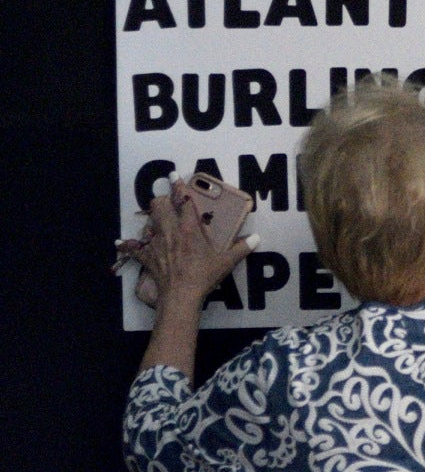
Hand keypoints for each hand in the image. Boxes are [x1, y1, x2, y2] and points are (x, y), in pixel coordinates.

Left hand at [126, 178, 256, 307]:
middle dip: (161, 200)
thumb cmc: (203, 276)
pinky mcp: (147, 256)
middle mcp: (170, 231)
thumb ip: (242, 248)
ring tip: (157, 220)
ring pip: (147, 222)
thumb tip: (257, 238)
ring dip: (151, 219)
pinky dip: (129, 246)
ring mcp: (156, 243)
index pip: (183, 201)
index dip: (178, 186)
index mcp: (189, 229)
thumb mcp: (226, 262)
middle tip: (167, 202)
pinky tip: (122, 243)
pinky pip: (134, 248)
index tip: (174, 176)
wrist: (181, 295)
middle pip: (158, 206)